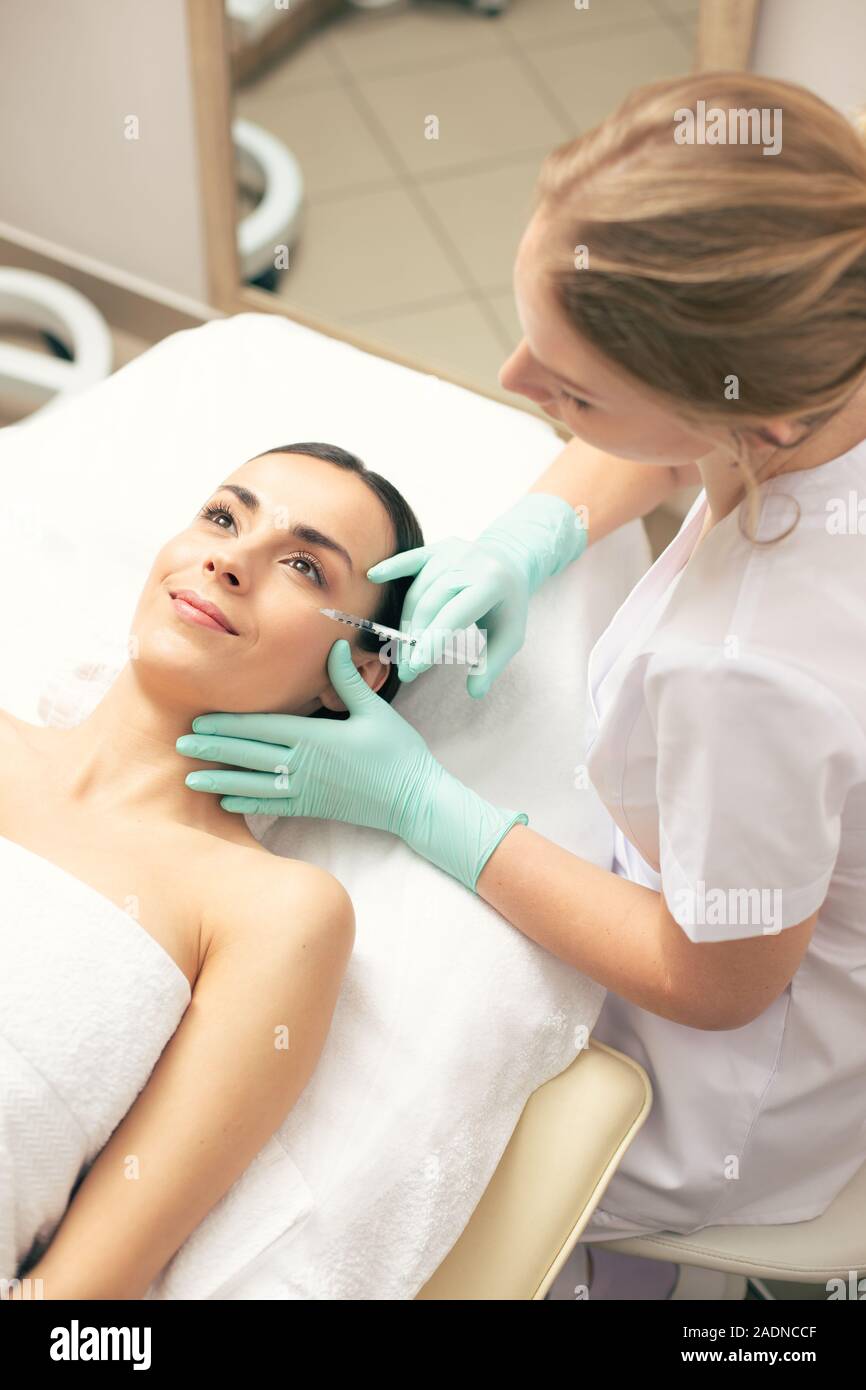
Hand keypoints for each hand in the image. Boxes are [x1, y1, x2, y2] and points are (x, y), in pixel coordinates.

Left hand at [177, 640, 527, 892]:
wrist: (413, 799)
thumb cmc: (398, 753)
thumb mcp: (376, 710)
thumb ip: (349, 681)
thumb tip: (334, 647)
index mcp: (315, 737)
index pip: (261, 728)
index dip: (228, 724)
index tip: (200, 720)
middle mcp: (304, 764)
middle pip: (248, 754)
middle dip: (213, 748)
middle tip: (180, 744)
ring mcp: (306, 789)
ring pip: (252, 783)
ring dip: (220, 780)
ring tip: (190, 778)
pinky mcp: (313, 807)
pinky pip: (272, 806)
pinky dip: (247, 803)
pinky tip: (226, 801)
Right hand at [366, 492, 586, 696]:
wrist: (510, 562)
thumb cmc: (507, 605)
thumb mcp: (510, 636)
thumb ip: (492, 664)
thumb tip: (475, 693)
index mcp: (491, 583)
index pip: (455, 615)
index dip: (433, 641)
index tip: (416, 667)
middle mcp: (470, 562)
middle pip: (431, 604)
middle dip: (415, 640)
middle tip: (407, 671)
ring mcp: (452, 551)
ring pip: (418, 591)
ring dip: (406, 624)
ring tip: (402, 654)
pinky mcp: (437, 547)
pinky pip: (410, 559)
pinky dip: (391, 568)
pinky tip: (373, 576)